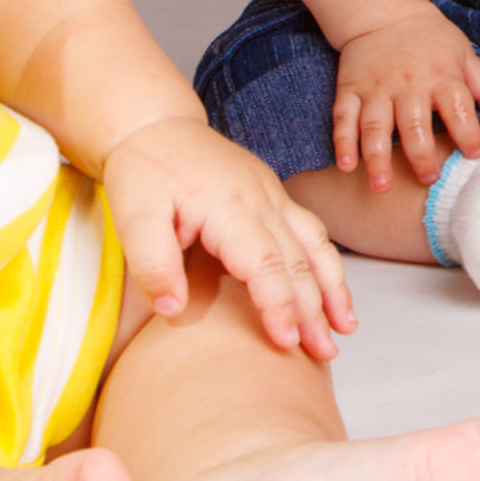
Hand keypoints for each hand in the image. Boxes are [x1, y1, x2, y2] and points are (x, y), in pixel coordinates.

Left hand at [103, 115, 356, 359]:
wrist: (157, 126)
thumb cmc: (144, 170)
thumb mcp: (133, 216)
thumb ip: (152, 264)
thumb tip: (173, 310)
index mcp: (229, 206)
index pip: (266, 263)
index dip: (279, 305)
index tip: (286, 342)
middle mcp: (262, 200)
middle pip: (299, 261)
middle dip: (315, 310)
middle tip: (324, 353)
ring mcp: (273, 196)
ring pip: (316, 244)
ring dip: (333, 287)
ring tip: (346, 326)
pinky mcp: (274, 197)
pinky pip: (311, 231)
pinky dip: (327, 263)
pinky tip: (332, 288)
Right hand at [332, 1, 479, 188]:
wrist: (384, 11)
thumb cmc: (430, 37)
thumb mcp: (463, 53)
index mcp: (441, 76)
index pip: (458, 107)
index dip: (468, 133)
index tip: (474, 155)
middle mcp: (408, 84)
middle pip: (414, 124)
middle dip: (421, 155)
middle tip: (428, 179)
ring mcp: (376, 88)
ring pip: (375, 127)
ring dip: (377, 159)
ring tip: (382, 187)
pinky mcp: (349, 89)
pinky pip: (343, 118)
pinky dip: (342, 143)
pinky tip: (346, 165)